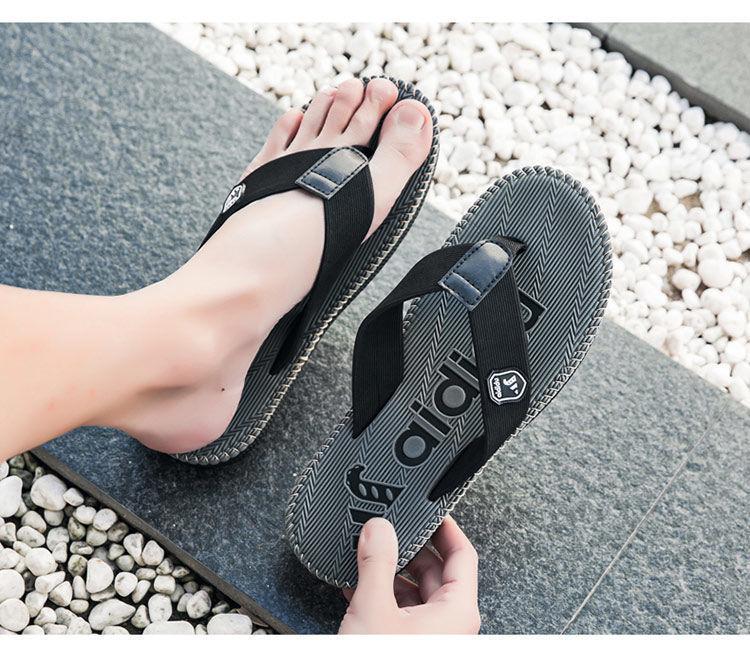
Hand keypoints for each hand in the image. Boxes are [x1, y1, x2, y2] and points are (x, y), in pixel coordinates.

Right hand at [339, 516, 480, 633]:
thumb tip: (379, 529)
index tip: (430, 510)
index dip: (446, 528)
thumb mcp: (374, 608)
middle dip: (409, 549)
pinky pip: (402, 612)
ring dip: (391, 574)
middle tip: (388, 530)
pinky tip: (358, 586)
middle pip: (436, 571)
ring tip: (368, 557)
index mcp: (457, 612)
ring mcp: (431, 636)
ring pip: (416, 592)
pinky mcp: (410, 642)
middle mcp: (450, 625)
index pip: (462, 554)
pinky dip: (382, 596)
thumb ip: (377, 563)